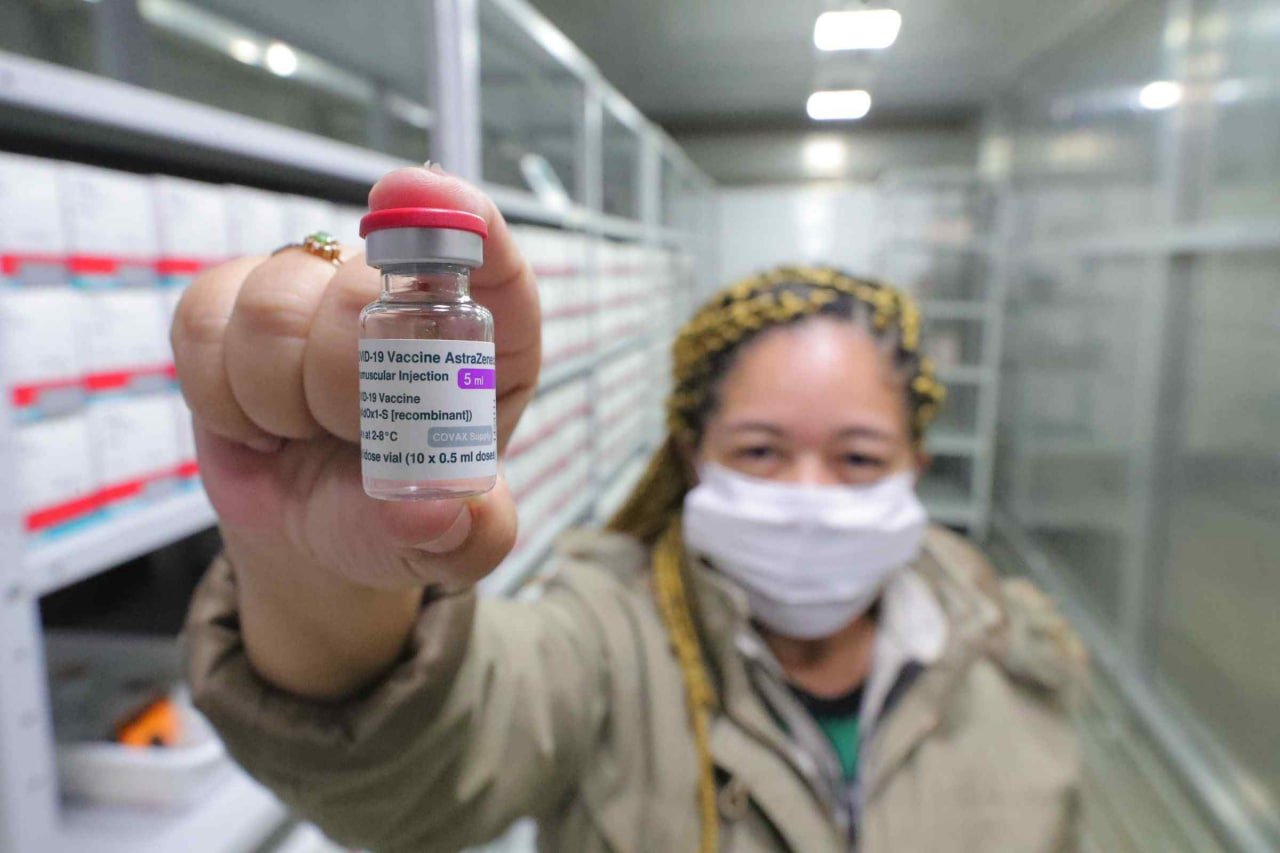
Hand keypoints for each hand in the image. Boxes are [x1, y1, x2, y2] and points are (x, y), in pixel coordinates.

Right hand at [173, 167, 539, 591]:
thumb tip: (435, 512)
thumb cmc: (392, 524)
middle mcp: (405, 301)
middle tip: (346, 433)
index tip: (407, 195)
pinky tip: (256, 419)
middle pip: (358, 288)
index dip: (459, 219)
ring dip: (278, 395)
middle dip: (341, 384)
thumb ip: (468, 540)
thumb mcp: (447, 551)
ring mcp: (316, 291)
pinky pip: (205, 318)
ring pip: (274, 302)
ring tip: (302, 429)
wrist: (312, 535)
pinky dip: (220, 390)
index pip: (492, 266)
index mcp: (484, 350)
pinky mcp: (236, 300)